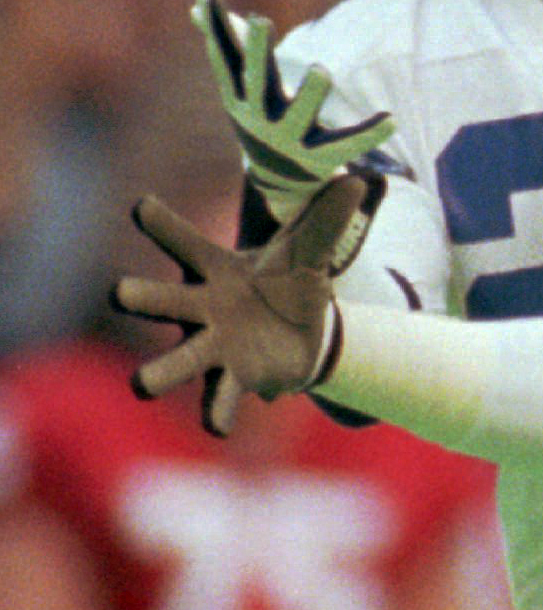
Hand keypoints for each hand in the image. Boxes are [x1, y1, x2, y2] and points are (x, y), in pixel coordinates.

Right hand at [113, 175, 376, 434]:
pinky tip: (219, 430)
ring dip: (160, 372)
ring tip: (141, 384)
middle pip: (163, 300)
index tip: (142, 207)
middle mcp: (203, 307)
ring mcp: (213, 346)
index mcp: (216, 270)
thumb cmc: (289, 282)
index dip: (163, 225)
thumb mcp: (310, 251)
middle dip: (142, 297)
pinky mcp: (233, 378)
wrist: (302, 331)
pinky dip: (217, 415)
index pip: (186, 243)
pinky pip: (218, 401)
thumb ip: (326, 220)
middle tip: (119, 292)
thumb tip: (356, 179)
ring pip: (179, 360)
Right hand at [194, 0, 395, 221]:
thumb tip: (195, 2)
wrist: (277, 176)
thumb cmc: (260, 113)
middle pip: (257, 81)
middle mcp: (261, 116)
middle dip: (258, 53)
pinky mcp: (322, 155)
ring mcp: (291, 137)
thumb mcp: (239, 84)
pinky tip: (391, 120)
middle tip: (260, 20)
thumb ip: (224, 43)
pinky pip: (348, 144)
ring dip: (309, 94)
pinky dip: (369, 133)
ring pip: (299, 114)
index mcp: (240, 96)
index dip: (217, 29)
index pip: (225, 58)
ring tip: (322, 70)